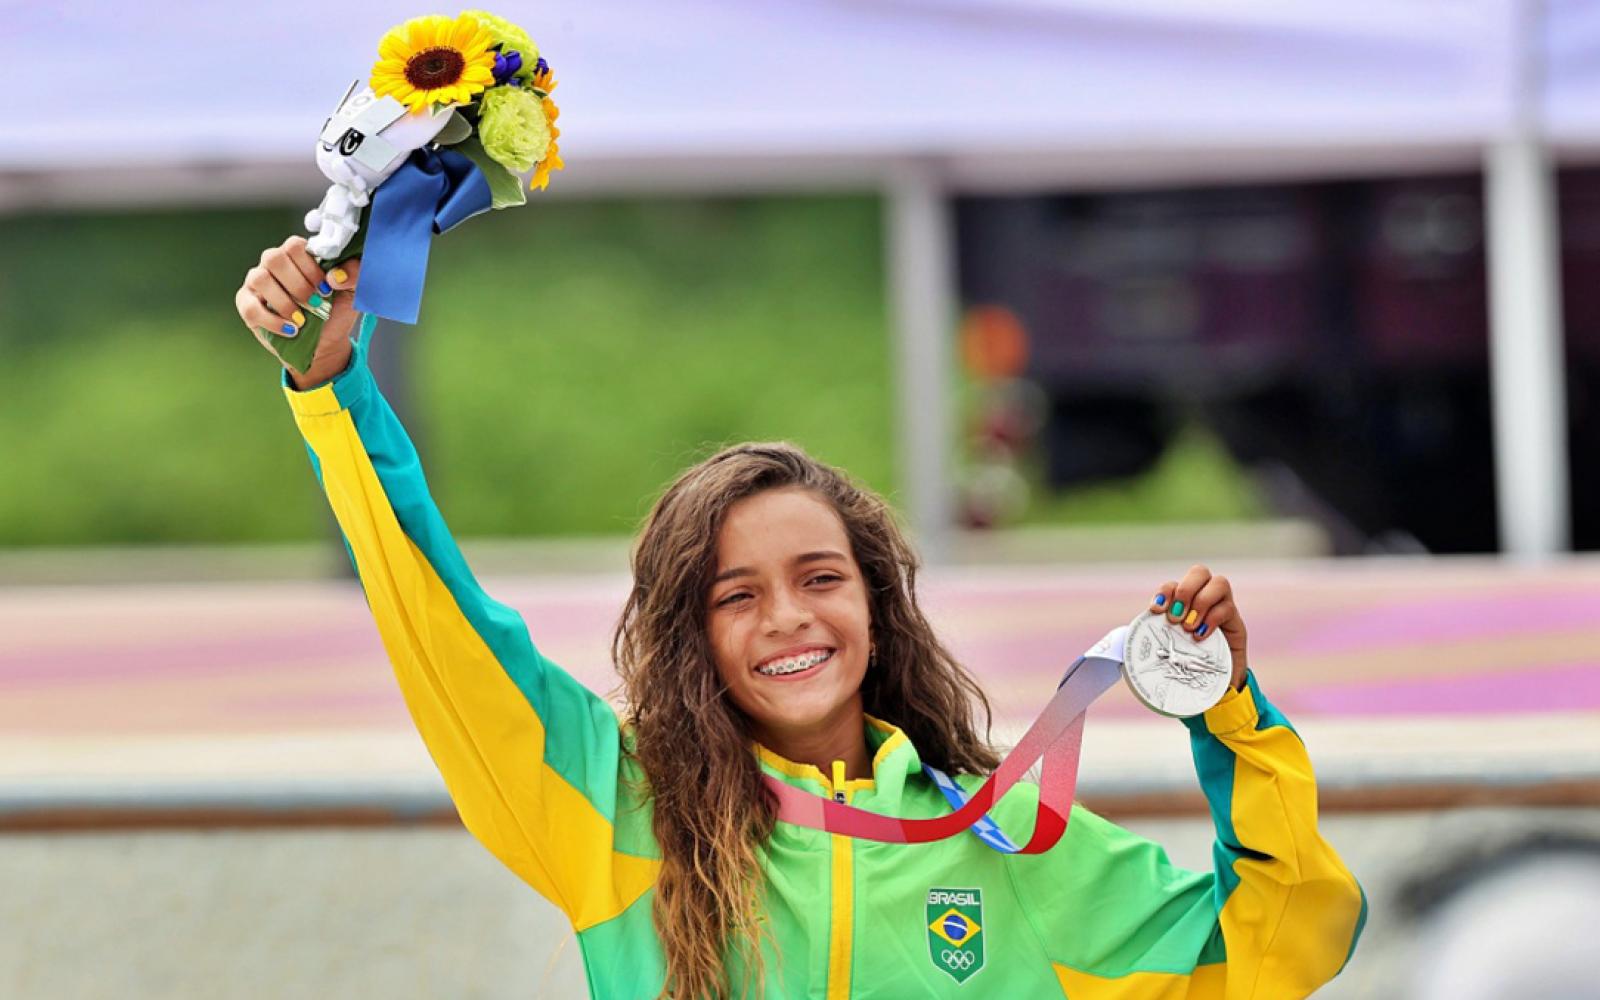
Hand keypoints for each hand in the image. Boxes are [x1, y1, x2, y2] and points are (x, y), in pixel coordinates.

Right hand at [233, 236, 361, 387]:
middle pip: (273, 258)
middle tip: (316, 303)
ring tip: (302, 320)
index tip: (327, 288)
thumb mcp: (353, 292)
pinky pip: (251, 308)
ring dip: (284, 302)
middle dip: (298, 284)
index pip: (294, 245)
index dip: (310, 267)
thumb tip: (335, 276)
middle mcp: (273, 263)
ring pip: (259, 279)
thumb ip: (354, 274)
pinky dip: (272, 321)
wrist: (325, 342)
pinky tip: (291, 330)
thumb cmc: (335, 311)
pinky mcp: (246, 304)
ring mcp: (256, 282)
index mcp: (297, 255)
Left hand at [1147, 564, 1248, 689]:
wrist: (1216, 682)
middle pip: (1200, 571)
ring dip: (1201, 602)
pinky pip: (1228, 607)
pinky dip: (1212, 619)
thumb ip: (1148, 644)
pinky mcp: (1236, 622)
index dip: (1165, 592)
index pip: (1174, 584)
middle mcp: (1204, 597)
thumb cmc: (1186, 664)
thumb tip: (1119, 649)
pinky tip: (1200, 636)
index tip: (1156, 610)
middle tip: (1175, 617)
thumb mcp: (1166, 651)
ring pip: (1219, 583)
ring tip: (1189, 627)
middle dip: (1185, 591)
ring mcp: (1223, 606)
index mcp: (1184, 602)